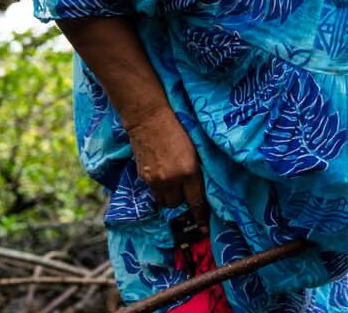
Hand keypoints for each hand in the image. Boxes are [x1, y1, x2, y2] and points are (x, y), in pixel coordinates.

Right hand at [124, 108, 208, 226]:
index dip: (201, 217)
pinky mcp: (143, 176)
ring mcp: (155, 180)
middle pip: (177, 204)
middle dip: (182, 200)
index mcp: (189, 172)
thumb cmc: (177, 128)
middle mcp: (171, 180)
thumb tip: (199, 186)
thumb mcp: (194, 149)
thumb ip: (196, 170)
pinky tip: (161, 175)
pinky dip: (158, 188)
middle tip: (184, 188)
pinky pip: (153, 192)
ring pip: (164, 201)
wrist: (149, 118)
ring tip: (172, 183)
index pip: (196, 202)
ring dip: (169, 196)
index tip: (204, 229)